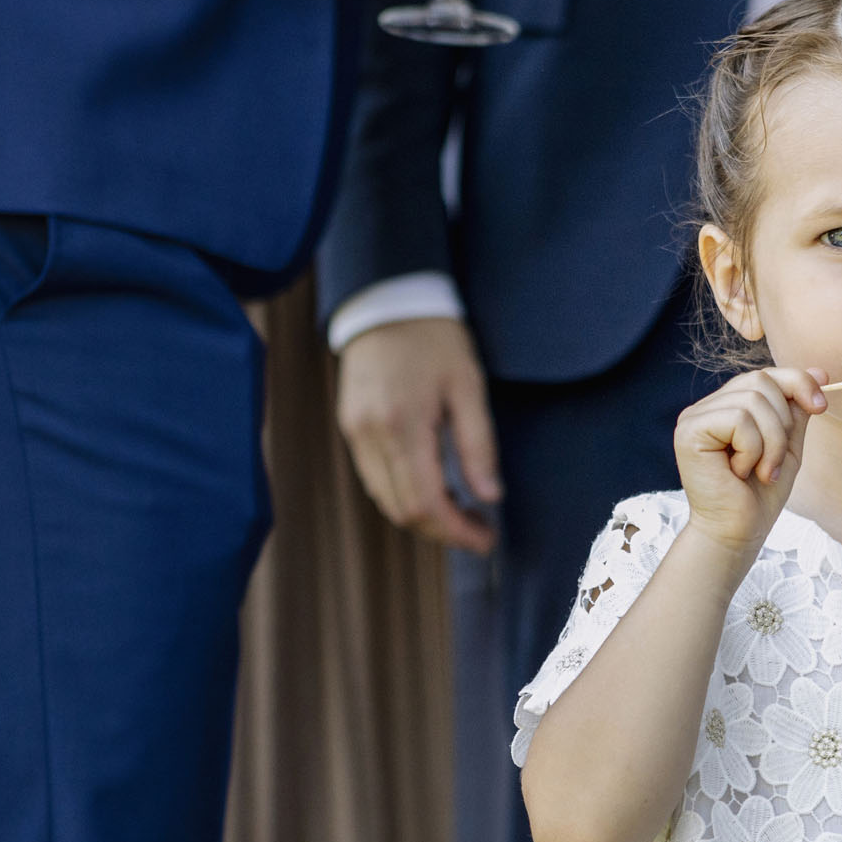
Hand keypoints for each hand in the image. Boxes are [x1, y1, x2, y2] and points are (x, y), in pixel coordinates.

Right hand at [337, 315, 502, 553]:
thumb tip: (490, 497)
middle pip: (403, 510)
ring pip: (386, 500)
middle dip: (444, 531)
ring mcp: (355, 432)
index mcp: (403, 424)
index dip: (456, 531)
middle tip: (481, 530)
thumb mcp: (469, 386)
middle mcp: (371, 434)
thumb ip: (479, 445)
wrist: (387, 300)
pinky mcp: (351, 428)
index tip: (486, 540)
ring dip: (425, 516)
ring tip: (464, 511)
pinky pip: (376, 479)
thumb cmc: (436, 338)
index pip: (425, 502)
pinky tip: (436, 488)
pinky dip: (405, 494)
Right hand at [674, 367, 827, 557]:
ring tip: (761, 471)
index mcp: (729, 406)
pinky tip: (739, 472)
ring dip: (770, 443)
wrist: (737, 533)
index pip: (766, 374)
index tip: (821, 406)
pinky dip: (752, 449)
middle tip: (775, 463)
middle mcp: (708, 406)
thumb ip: (797, 410)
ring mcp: (695, 416)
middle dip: (782, 423)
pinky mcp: (689, 431)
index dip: (798, 382)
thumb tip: (818, 371)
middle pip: (760, 380)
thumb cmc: (760, 495)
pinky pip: (737, 419)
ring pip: (752, 401)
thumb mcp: (788, 445)